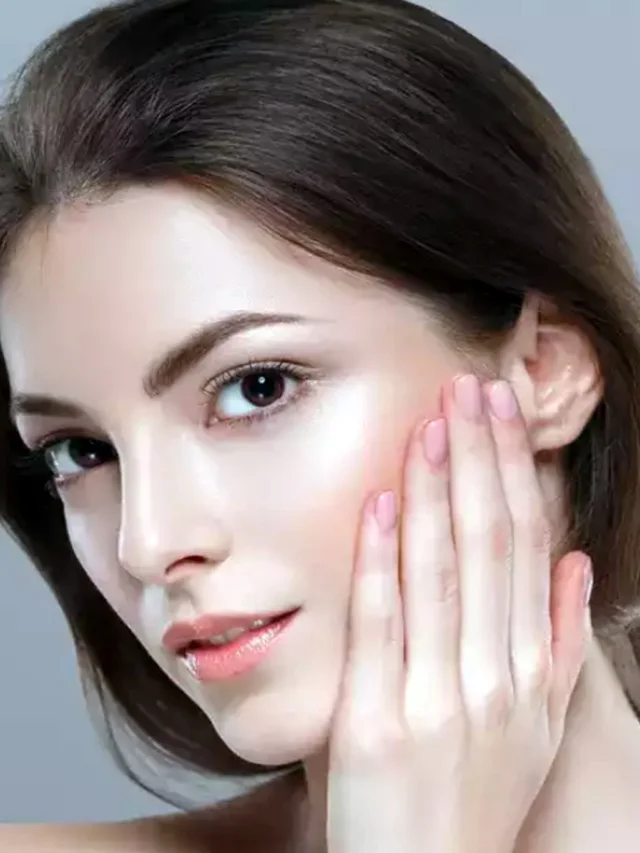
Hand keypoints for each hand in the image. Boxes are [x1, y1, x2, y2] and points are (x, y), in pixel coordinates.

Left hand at [326, 375, 590, 852]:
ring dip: (435, 489)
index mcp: (531, 675)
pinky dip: (381, 558)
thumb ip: (557, 646)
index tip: (503, 414)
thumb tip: (578, 567)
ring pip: (441, 571)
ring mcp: (437, 703)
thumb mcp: (533, 729)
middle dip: (481, 460)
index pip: (528, 549)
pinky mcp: (376, 725)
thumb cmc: (474, 799)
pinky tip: (379, 503)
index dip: (515, 474)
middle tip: (470, 388)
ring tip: (432, 423)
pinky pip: (381, 623)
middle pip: (490, 545)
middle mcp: (495, 681)